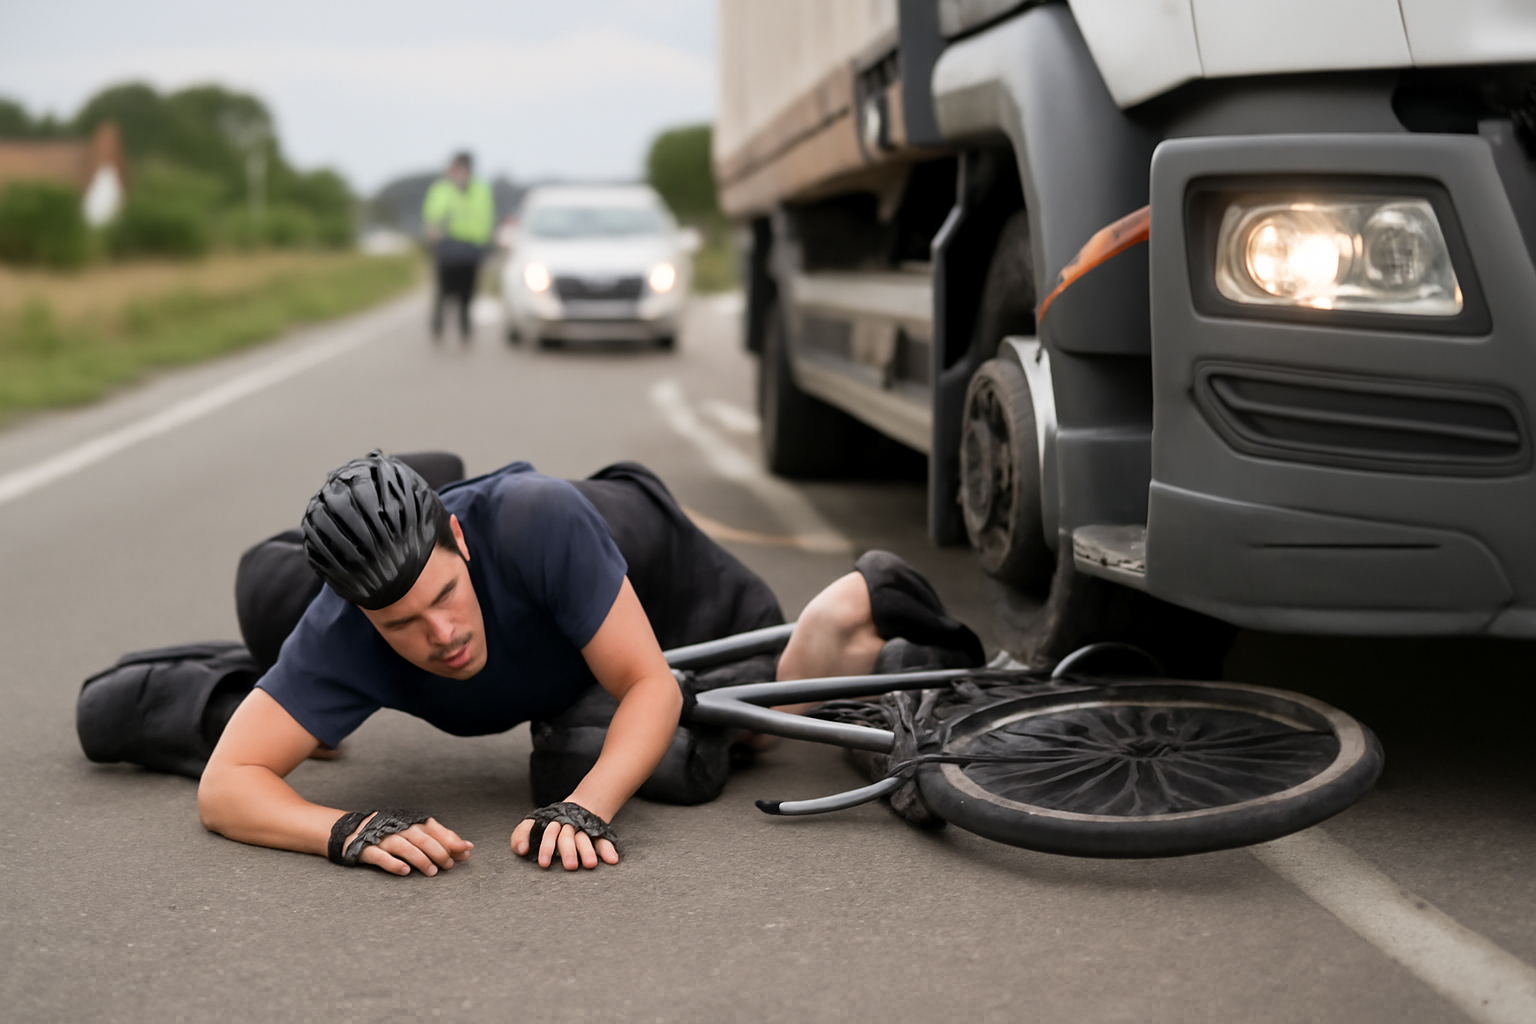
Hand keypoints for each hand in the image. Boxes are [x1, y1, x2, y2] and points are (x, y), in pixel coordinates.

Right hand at [354, 816, 472, 876]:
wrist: (350, 830)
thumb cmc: (392, 833)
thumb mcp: (416, 832)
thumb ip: (441, 839)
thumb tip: (468, 848)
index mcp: (412, 822)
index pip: (435, 829)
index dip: (451, 840)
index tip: (465, 851)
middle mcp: (399, 828)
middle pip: (422, 838)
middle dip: (438, 851)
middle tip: (448, 866)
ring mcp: (382, 838)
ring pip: (405, 847)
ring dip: (421, 859)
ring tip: (432, 872)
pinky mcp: (366, 849)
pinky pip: (381, 856)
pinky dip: (394, 863)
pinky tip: (405, 872)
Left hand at [511, 817, 618, 870]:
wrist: (579, 807)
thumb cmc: (549, 823)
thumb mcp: (532, 826)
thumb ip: (520, 836)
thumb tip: (521, 850)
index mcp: (551, 822)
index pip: (547, 832)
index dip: (546, 846)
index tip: (543, 864)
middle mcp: (567, 825)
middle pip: (567, 836)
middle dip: (568, 851)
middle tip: (570, 867)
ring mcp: (583, 828)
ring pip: (584, 839)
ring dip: (587, 851)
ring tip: (591, 865)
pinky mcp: (597, 832)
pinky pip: (602, 840)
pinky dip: (607, 849)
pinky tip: (612, 860)